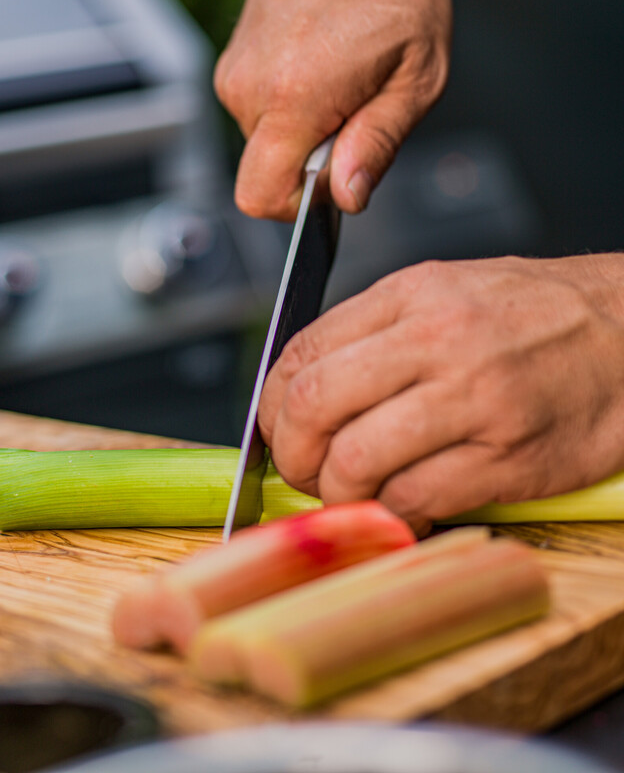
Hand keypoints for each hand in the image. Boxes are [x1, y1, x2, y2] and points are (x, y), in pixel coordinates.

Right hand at [214, 0, 451, 220]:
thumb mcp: (416, 76)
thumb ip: (378, 145)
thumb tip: (347, 197)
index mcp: (293, 98)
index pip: (261, 196)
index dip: (298, 206)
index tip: (333, 180)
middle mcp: (250, 87)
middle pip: (264, 172)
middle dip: (307, 165)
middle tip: (350, 116)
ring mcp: (235, 71)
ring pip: (262, 142)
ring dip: (300, 133)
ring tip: (338, 83)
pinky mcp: (234, 60)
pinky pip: (258, 111)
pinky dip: (289, 107)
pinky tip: (319, 70)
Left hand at [258, 255, 623, 534]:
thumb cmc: (536, 316)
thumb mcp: (445, 293)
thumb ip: (373, 335)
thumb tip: (303, 390)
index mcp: (411, 295)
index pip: (301, 352)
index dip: (270, 404)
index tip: (275, 429)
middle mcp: (437, 340)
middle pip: (313, 404)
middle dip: (290, 453)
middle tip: (302, 471)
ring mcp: (474, 399)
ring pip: (357, 460)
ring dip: (338, 492)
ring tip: (351, 493)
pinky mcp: (509, 457)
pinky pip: (415, 497)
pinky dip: (393, 513)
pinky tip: (403, 506)